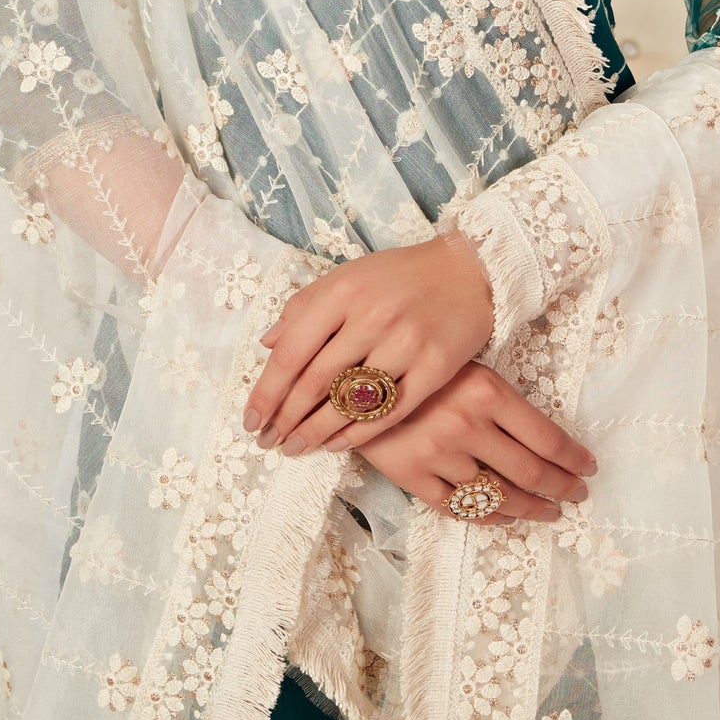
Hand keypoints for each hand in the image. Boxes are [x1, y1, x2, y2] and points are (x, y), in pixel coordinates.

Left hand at [242, 229, 494, 458]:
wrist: (468, 271)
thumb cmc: (398, 276)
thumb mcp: (346, 277)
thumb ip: (304, 307)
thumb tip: (267, 344)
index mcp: (342, 291)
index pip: (292, 352)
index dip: (266, 392)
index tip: (251, 420)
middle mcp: (372, 316)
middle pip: (316, 382)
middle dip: (286, 419)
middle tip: (270, 442)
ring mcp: (406, 342)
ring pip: (350, 402)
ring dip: (316, 433)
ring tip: (296, 448)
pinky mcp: (436, 367)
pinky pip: (390, 411)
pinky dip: (359, 434)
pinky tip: (337, 444)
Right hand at [352, 360, 597, 523]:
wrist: (347, 372)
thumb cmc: (415, 360)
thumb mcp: (464, 362)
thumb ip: (501, 398)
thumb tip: (548, 438)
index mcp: (486, 390)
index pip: (547, 438)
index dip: (574, 459)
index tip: (588, 468)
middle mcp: (467, 425)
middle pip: (531, 472)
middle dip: (562, 488)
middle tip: (577, 495)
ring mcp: (439, 455)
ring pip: (498, 497)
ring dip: (530, 509)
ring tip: (548, 512)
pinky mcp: (413, 477)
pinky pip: (460, 510)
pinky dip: (488, 519)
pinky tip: (503, 518)